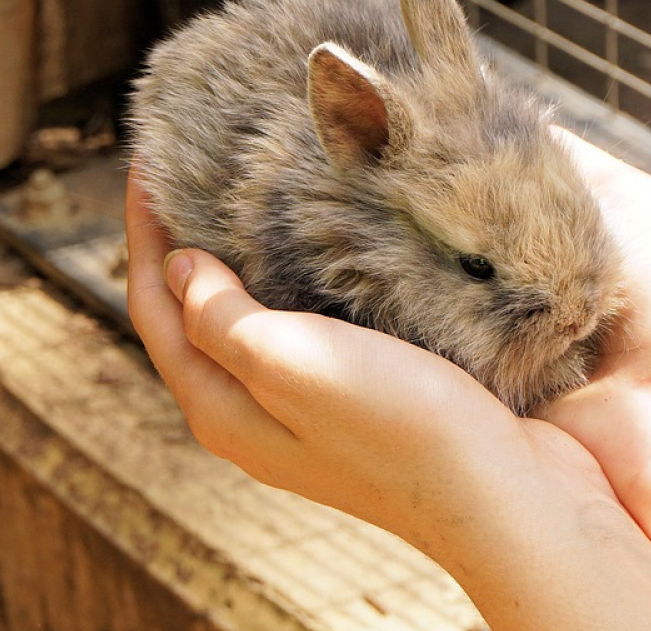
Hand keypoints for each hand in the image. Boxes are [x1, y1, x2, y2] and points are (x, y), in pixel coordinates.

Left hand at [125, 165, 650, 630]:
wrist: (506, 494)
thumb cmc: (400, 429)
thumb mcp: (293, 364)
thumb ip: (221, 317)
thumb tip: (178, 267)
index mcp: (222, 409)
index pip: (154, 307)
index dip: (144, 230)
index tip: (151, 155)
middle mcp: (256, 414)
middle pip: (195, 314)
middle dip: (186, 241)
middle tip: (199, 167)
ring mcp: (308, 410)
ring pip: (251, 319)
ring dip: (241, 259)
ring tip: (251, 192)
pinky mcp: (360, 400)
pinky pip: (306, 328)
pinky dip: (295, 280)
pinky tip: (320, 247)